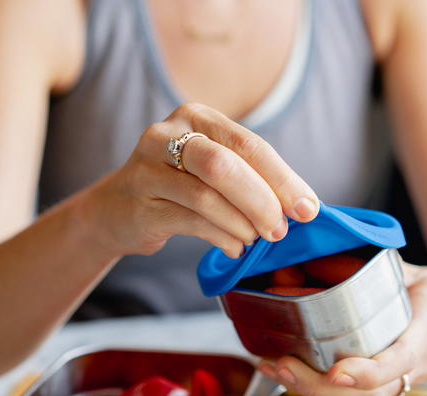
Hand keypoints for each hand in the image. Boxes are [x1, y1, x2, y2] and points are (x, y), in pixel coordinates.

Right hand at [77, 103, 319, 257]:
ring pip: (206, 196)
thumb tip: (305, 206)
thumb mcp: (213, 169)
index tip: (308, 209)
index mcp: (197, 117)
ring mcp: (147, 168)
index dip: (283, 178)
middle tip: (281, 230)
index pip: (249, 144)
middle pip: (225, 165)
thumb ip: (253, 178)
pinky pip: (191, 222)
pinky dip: (222, 238)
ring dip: (241, 224)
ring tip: (256, 240)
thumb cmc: (180, 188)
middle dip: (263, 201)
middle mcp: (167, 134)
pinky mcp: (140, 204)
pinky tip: (235, 248)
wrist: (117, 210)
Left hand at [258, 263, 426, 395]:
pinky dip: (319, 389)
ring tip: (273, 369)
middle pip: (369, 394)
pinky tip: (287, 372)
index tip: (336, 371)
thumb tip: (329, 239)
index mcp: (426, 332)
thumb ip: (378, 263)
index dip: (367, 371)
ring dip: (312, 391)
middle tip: (282, 365)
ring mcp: (404, 381)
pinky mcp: (390, 385)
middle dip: (320, 388)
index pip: (398, 361)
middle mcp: (416, 365)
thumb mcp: (417, 272)